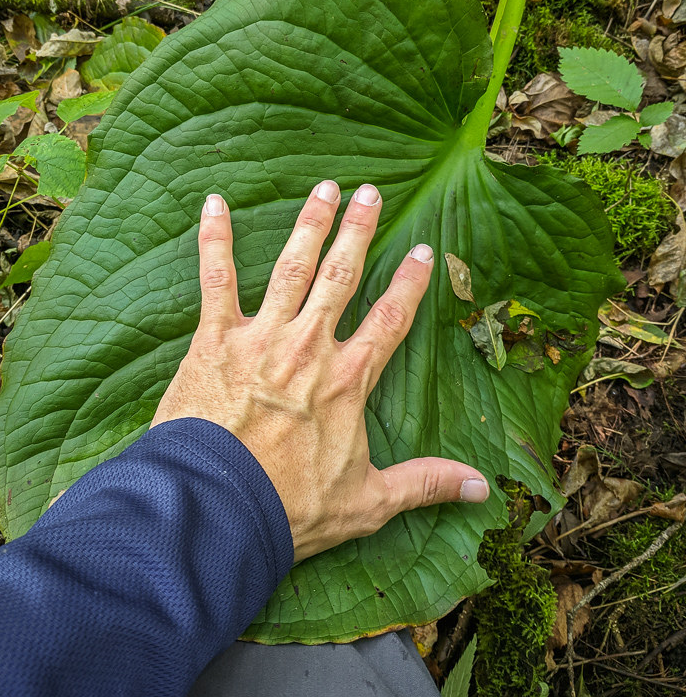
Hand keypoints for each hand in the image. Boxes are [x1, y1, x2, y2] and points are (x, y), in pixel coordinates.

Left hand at [152, 180, 488, 561]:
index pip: (390, 319)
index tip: (423, 250)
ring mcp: (261, 338)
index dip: (410, 284)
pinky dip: (215, 241)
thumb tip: (483, 488)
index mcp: (349, 380)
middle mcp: (310, 346)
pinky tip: (214, 204)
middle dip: (359, 231)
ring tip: (324, 187)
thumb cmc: (290, 507)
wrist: (216, 509)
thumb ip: (425, 484)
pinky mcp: (213, 341)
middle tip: (371, 191)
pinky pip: (215, 281)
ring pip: (291, 268)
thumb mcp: (368, 502)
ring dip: (309, 224)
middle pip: (341, 276)